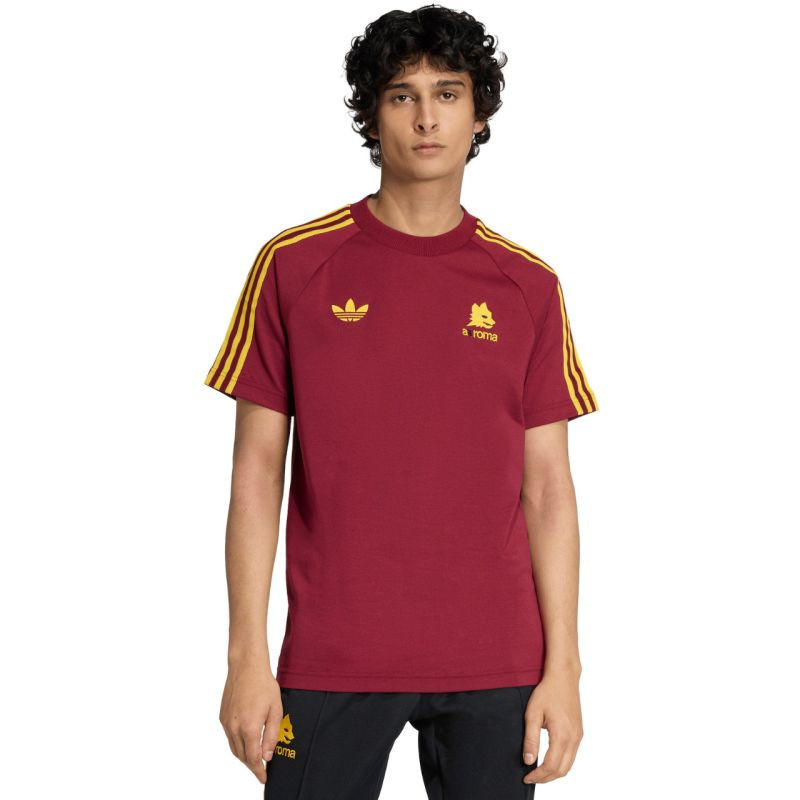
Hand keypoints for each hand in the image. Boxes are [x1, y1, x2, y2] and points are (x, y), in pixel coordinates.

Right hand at [219, 657, 282, 784]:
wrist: (246, 667)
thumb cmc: (264, 685)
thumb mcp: (275, 710)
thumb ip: (271, 735)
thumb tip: (267, 756)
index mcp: (249, 728)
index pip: (253, 759)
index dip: (259, 771)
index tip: (264, 778)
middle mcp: (234, 728)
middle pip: (242, 756)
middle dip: (252, 765)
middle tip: (261, 769)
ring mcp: (226, 723)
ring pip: (234, 748)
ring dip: (244, 756)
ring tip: (255, 758)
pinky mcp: (222, 717)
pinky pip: (229, 737)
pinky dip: (237, 744)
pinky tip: (246, 741)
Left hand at [521, 670, 582, 784]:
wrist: (563, 678)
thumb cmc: (547, 692)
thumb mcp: (533, 714)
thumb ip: (531, 739)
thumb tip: (528, 760)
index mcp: (562, 735)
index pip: (550, 765)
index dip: (538, 775)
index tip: (526, 777)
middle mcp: (574, 738)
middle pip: (562, 770)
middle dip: (546, 778)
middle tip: (531, 777)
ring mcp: (578, 736)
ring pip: (569, 765)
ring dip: (554, 772)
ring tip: (539, 772)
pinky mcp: (579, 733)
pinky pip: (572, 755)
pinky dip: (561, 763)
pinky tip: (550, 760)